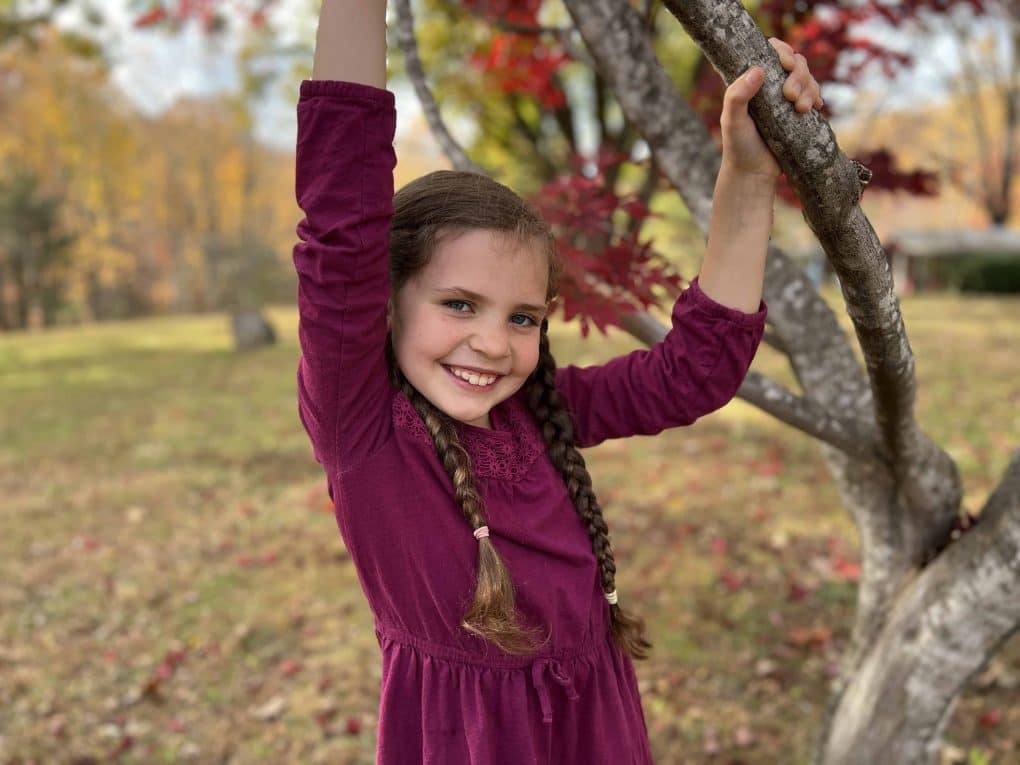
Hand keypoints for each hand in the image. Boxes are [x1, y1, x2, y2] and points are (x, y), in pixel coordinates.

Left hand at [719, 38, 822, 178]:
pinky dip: (815, 96)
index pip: (770, 52)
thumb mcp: (732, 121)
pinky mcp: (796, 112)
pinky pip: (812, 94)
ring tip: (801, 109)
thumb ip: (737, 96)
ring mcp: (784, 98)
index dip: (783, 51)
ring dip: (810, 87)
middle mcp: (769, 86)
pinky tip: (814, 107)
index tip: (786, 65)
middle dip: (799, 75)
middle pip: (794, 63)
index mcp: (751, 82)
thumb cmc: (738, 146)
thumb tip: (758, 70)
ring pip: (806, 77)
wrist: (753, 173)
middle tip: (791, 97)